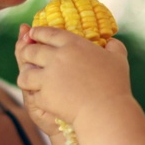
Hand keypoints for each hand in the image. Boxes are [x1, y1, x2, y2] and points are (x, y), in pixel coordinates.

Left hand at [15, 26, 130, 125]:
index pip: (47, 33)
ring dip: (25, 75)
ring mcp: (47, 78)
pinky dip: (36, 96)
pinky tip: (41, 97)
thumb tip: (111, 41)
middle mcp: (56, 58)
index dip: (37, 32)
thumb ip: (114, 46)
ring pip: (24, 73)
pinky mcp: (44, 96)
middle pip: (30, 51)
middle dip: (26, 52)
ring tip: (28, 79)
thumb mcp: (119, 60)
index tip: (33, 35)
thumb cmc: (115, 85)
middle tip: (28, 56)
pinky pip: (33, 94)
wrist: (106, 111)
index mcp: (72, 44)